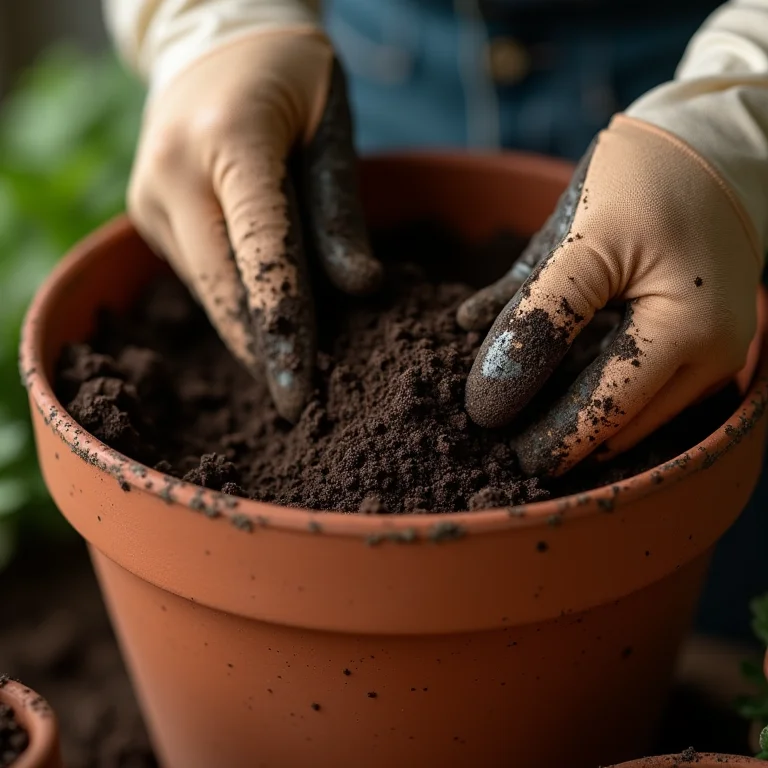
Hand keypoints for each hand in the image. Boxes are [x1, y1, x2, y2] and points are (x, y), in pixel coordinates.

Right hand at [127, 31, 380, 421]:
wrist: (215, 37)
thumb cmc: (292, 77)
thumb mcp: (333, 127)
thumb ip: (339, 211)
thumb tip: (359, 290)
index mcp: (229, 142)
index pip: (260, 255)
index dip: (282, 329)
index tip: (297, 394)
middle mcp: (173, 173)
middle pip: (221, 290)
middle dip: (262, 351)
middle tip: (301, 403)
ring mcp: (150, 196)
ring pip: (208, 290)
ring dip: (250, 329)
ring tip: (295, 360)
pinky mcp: (147, 212)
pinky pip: (199, 274)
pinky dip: (234, 301)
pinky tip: (266, 316)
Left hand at [460, 115, 761, 476]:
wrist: (701, 142)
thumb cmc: (649, 178)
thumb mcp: (586, 243)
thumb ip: (538, 316)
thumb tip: (488, 392)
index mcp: (690, 335)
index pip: (607, 409)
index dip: (549, 436)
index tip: (493, 449)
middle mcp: (707, 356)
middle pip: (620, 420)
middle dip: (558, 435)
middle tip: (496, 449)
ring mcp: (701, 350)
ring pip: (627, 408)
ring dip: (567, 412)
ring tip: (511, 420)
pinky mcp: (684, 339)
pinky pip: (631, 376)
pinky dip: (581, 380)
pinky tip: (536, 379)